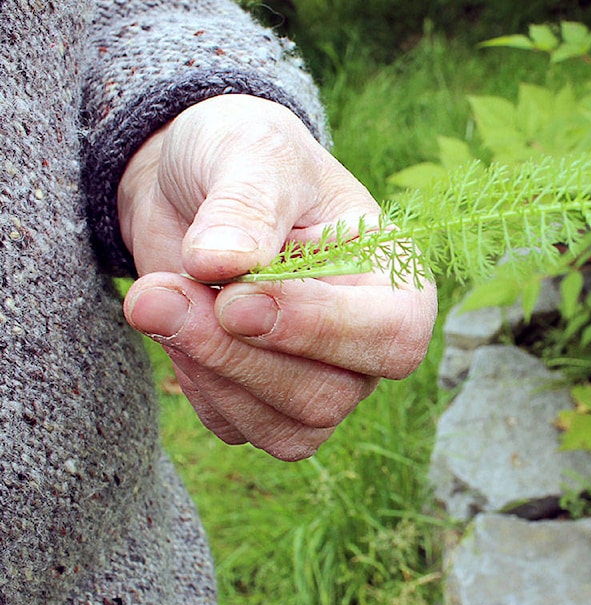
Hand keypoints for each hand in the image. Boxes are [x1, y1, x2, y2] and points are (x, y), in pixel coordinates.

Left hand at [118, 95, 436, 460]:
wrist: (191, 185)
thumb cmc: (244, 157)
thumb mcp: (249, 152)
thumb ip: (244, 203)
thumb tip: (219, 263)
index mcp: (393, 277)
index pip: (394, 337)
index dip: (320, 330)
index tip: (235, 300)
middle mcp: (365, 341)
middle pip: (328, 396)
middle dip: (236, 354)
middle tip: (161, 290)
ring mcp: (322, 379)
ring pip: (284, 428)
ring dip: (207, 368)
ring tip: (157, 293)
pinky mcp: (265, 404)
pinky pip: (235, 426)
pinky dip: (192, 380)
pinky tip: (175, 319)